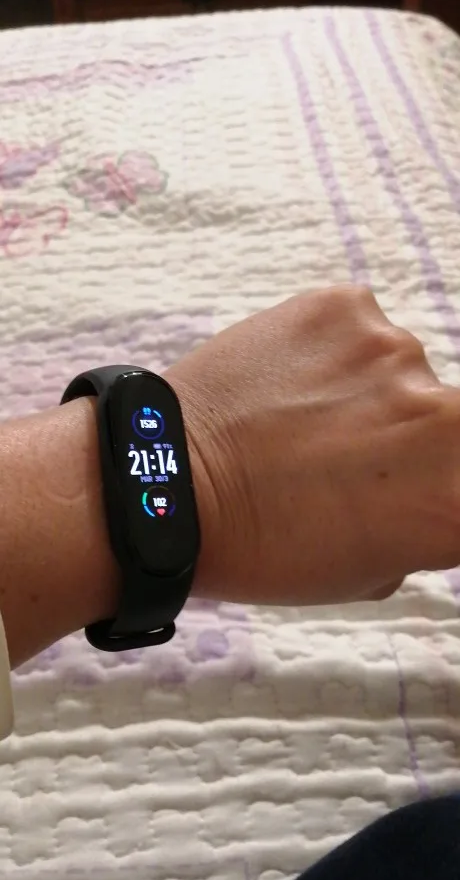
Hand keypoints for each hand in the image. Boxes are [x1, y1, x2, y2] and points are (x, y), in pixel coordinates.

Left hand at [167, 286, 459, 604]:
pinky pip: (358, 329)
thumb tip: (427, 493)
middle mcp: (445, 417)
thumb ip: (424, 526)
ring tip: (301, 419)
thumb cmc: (262, 547)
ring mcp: (394, 352)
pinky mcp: (345, 306)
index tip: (406, 485)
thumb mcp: (368, 574)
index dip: (437, 483)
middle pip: (448, 421)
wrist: (168, 483)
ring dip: (367, 392)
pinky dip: (331, 353)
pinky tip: (285, 383)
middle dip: (407, 440)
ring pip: (400, 370)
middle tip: (348, 458)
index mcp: (456, 498)